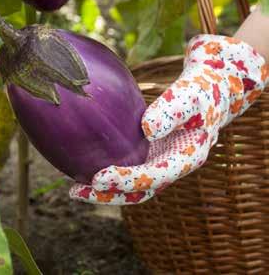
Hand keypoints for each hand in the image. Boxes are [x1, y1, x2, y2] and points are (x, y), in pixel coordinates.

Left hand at [70, 34, 268, 204]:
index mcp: (187, 157)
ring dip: (106, 190)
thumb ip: (173, 110)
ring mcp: (162, 161)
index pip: (154, 176)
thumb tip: (147, 129)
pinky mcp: (152, 153)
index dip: (127, 180)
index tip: (99, 177)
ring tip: (75, 189)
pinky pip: (130, 169)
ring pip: (133, 185)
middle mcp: (173, 165)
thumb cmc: (200, 90)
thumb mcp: (190, 95)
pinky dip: (111, 173)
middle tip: (77, 192)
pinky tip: (86, 165)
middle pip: (140, 191)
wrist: (209, 90)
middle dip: (109, 194)